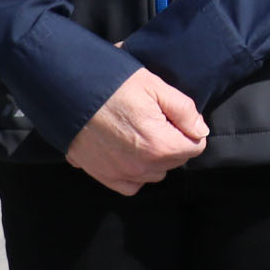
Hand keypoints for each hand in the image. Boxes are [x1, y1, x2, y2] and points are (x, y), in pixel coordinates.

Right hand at [63, 68, 208, 194]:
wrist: (69, 91)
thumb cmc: (113, 85)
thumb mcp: (154, 86)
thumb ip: (184, 110)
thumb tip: (200, 130)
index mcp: (160, 144)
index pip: (195, 146)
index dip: (188, 129)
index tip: (173, 116)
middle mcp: (143, 167)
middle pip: (175, 160)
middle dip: (172, 142)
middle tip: (155, 119)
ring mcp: (122, 174)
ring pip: (155, 173)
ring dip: (154, 157)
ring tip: (139, 132)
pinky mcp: (103, 176)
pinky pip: (131, 185)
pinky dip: (134, 172)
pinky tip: (126, 151)